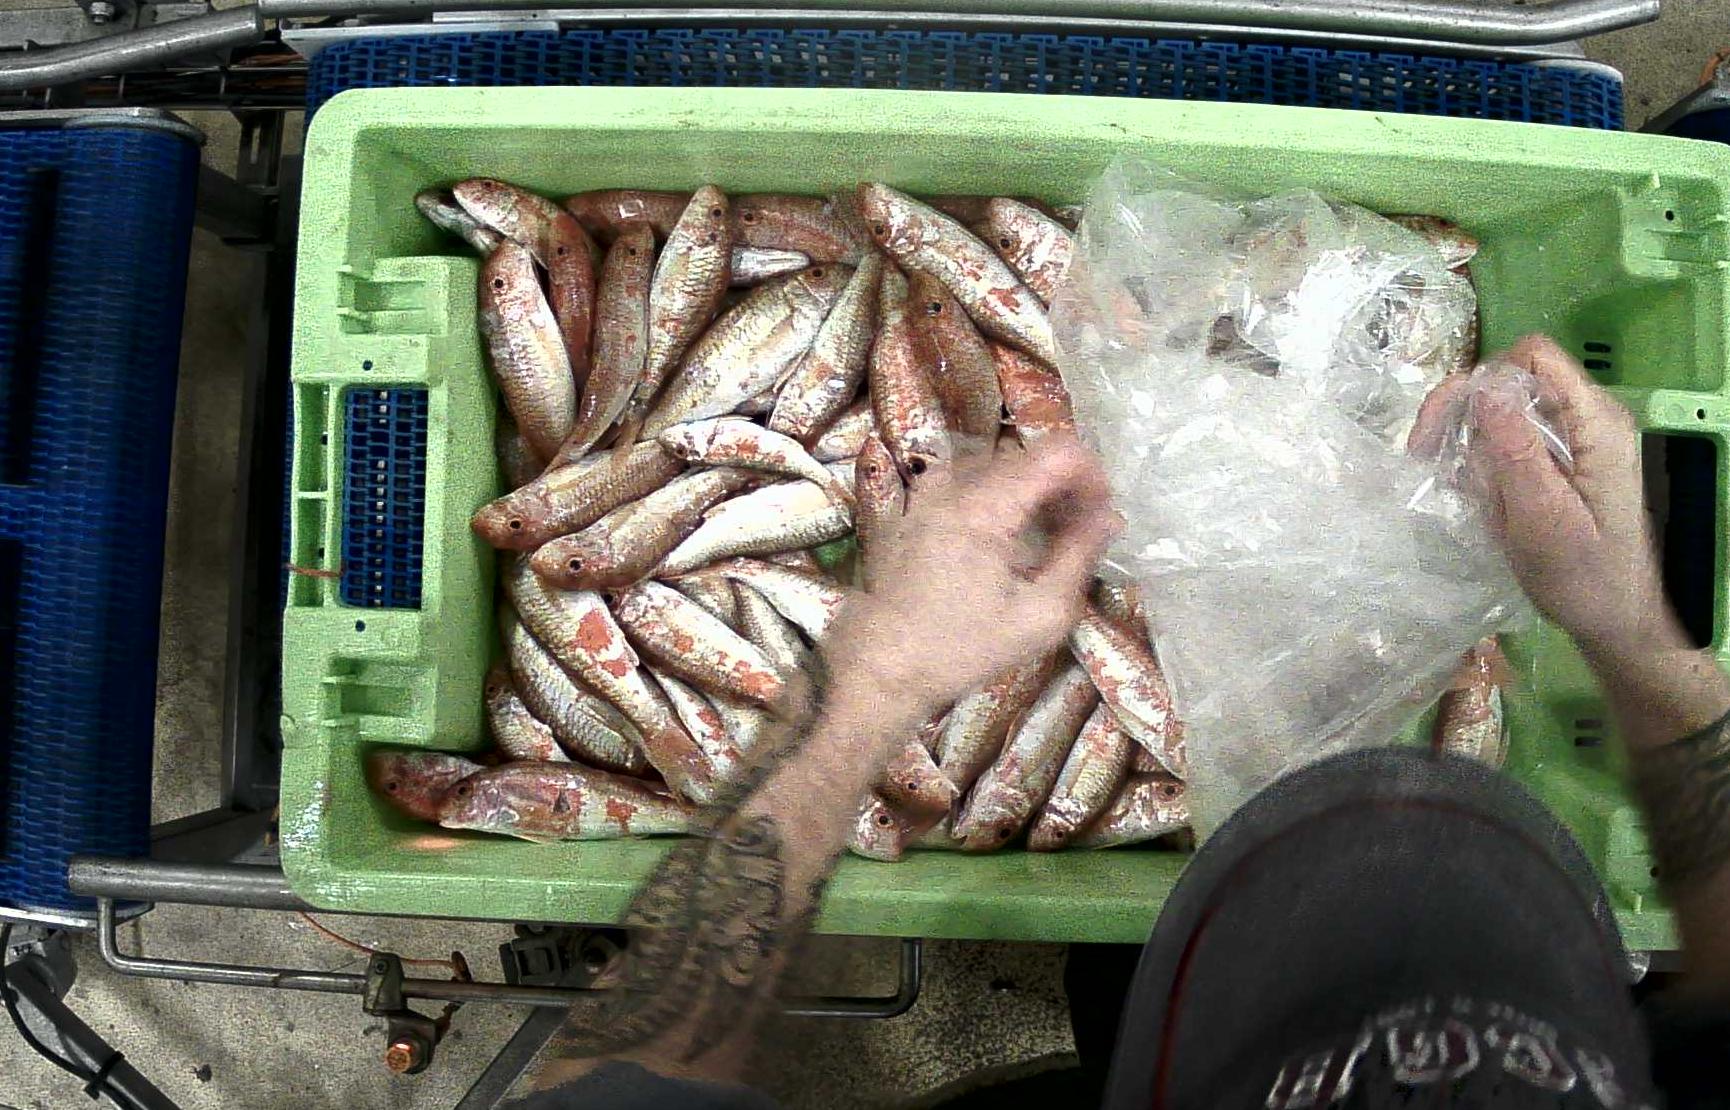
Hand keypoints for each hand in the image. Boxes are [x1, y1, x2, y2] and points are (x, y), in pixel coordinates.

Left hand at [824, 436, 1119, 713]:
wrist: (884, 665)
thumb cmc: (963, 649)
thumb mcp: (1039, 617)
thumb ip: (1078, 558)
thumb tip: (1109, 517)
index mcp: (986, 509)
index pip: (1057, 454)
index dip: (1091, 476)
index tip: (1101, 514)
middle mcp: (953, 486)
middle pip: (1028, 455)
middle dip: (1064, 485)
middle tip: (1079, 530)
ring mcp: (927, 493)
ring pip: (997, 463)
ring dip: (1031, 487)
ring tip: (1043, 532)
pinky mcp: (913, 508)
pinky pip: (965, 478)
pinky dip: (994, 492)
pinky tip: (1000, 531)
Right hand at [1418, 335, 1679, 662]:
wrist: (1615, 619)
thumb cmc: (1583, 576)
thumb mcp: (1543, 518)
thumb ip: (1516, 451)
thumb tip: (1482, 387)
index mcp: (1595, 423)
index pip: (1534, 357)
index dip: (1484, 379)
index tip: (1449, 424)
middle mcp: (1587, 418)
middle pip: (1512, 378)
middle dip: (1462, 407)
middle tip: (1422, 451)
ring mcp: (1574, 438)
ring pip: (1504, 406)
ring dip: (1465, 434)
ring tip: (1440, 476)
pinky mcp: (1559, 459)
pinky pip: (1510, 436)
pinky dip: (1479, 455)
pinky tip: (1462, 487)